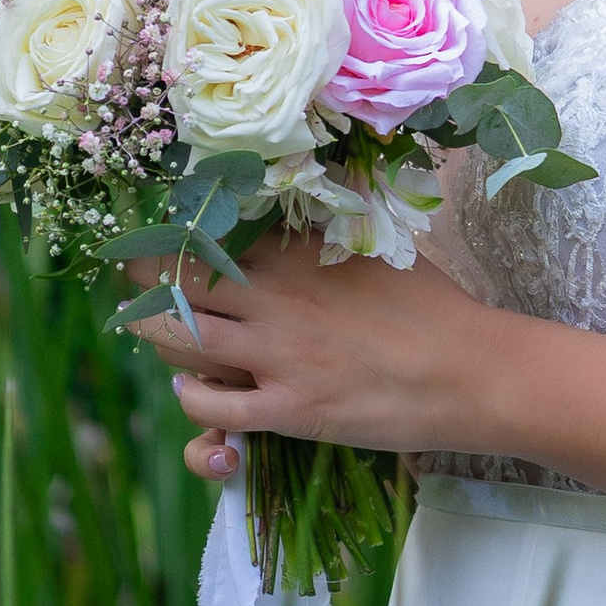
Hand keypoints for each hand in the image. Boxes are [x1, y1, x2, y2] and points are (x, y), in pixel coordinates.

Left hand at [132, 231, 503, 482]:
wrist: (469, 370)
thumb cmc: (431, 304)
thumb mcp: (377, 245)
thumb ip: (328, 226)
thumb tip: (302, 195)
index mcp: (296, 251)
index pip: (209, 232)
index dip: (174, 233)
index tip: (161, 233)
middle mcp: (275, 296)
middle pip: (176, 280)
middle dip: (142, 278)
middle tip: (137, 281)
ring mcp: (278, 356)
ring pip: (178, 341)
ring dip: (162, 339)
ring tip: (167, 336)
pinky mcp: (289, 410)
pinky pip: (210, 409)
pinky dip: (193, 402)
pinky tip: (200, 393)